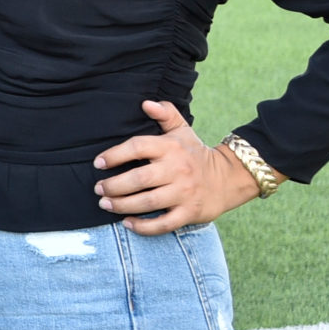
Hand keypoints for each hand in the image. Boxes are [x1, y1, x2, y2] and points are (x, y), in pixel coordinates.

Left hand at [93, 100, 259, 233]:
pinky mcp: (190, 212)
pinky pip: (163, 223)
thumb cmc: (195, 153)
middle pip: (139, 179)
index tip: (98, 163)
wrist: (230, 178)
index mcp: (171, 148)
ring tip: (106, 204)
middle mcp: (177, 169)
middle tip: (98, 189)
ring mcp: (185, 192)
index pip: (137, 147)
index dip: (114, 155)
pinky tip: (127, 223)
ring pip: (147, 202)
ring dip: (122, 205)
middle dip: (113, 186)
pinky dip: (143, 226)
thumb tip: (146, 103)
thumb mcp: (182, 130)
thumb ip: (165, 114)